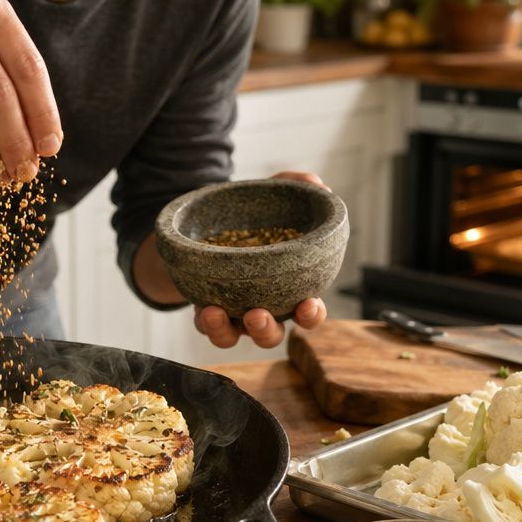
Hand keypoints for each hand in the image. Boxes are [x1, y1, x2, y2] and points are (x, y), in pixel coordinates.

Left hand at [193, 170, 331, 348]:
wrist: (207, 220)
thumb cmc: (255, 213)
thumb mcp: (274, 193)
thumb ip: (298, 186)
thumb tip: (319, 186)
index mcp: (289, 287)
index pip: (308, 311)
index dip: (312, 314)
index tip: (308, 305)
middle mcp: (263, 306)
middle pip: (272, 333)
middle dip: (266, 330)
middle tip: (258, 315)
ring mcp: (233, 312)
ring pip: (234, 336)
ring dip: (226, 331)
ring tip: (215, 313)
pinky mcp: (206, 311)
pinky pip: (206, 327)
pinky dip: (206, 322)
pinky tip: (202, 308)